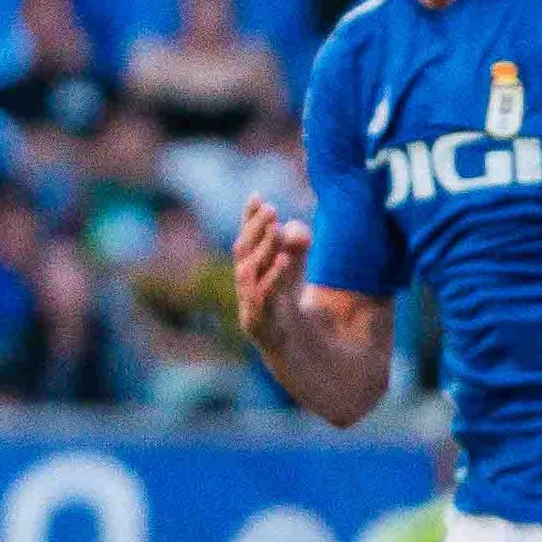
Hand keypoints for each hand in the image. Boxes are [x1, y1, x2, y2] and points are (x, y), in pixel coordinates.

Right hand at [232, 199, 308, 347]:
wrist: (285, 347)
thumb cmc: (285, 301)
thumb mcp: (295, 270)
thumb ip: (297, 246)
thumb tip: (297, 227)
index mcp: (250, 267)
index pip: (246, 237)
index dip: (249, 217)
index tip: (256, 195)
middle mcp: (244, 282)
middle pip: (243, 250)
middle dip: (255, 228)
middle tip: (270, 208)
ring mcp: (247, 301)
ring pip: (249, 271)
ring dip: (262, 248)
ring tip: (276, 228)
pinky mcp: (256, 321)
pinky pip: (262, 296)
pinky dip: (273, 276)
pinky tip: (285, 259)